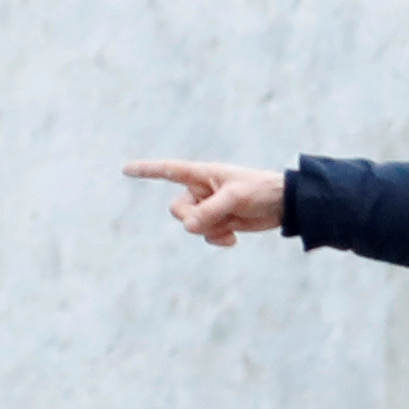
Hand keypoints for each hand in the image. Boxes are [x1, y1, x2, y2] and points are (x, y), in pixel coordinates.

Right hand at [125, 160, 286, 246]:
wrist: (283, 205)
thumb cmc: (260, 190)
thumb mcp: (235, 198)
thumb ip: (210, 211)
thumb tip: (188, 227)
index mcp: (202, 174)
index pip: (168, 170)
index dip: (146, 170)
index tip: (125, 169)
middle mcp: (201, 190)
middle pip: (178, 209)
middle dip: (193, 219)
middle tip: (217, 219)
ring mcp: (208, 207)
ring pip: (191, 225)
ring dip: (210, 230)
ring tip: (231, 226)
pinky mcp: (219, 222)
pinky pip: (205, 235)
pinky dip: (217, 239)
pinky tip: (234, 239)